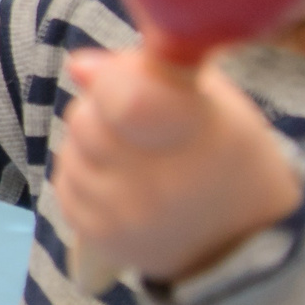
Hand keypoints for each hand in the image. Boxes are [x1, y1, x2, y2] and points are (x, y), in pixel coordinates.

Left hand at [52, 48, 303, 285]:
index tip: (113, 75)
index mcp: (196, 133)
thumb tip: (79, 67)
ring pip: (71, 150)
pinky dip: (86, 175)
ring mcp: (126, 217)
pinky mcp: (101, 237)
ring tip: (134, 154)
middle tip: (136, 121)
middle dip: (100, 108)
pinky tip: (121, 180)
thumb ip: (147, 69)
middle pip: (85, 119)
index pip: (128, 101)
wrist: (239, 235)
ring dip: (92, 143)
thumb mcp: (210, 96)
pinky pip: (65, 184)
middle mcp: (159, 184)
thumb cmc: (223, 148)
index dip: (110, 79)